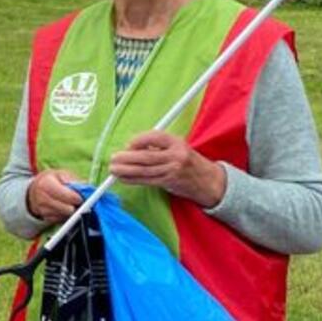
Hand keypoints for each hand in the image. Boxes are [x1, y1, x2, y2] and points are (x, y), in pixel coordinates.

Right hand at [25, 168, 83, 221]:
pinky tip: (66, 208)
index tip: (82, 197)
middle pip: (68, 209)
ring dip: (73, 211)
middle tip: (80, 201)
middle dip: (77, 206)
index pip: (67, 196)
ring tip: (72, 203)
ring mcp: (44, 210)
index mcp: (46, 184)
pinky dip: (67, 215)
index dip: (78, 198)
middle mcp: (43, 199)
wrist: (34, 191)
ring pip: (67, 216)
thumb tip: (84, 188)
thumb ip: (72, 180)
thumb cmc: (51, 180)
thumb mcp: (60, 174)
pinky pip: (63, 220)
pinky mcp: (47, 219)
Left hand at [107, 130, 225, 206]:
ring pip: (144, 170)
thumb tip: (132, 146)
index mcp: (177, 142)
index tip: (128, 144)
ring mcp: (172, 171)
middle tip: (114, 158)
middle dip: (127, 158)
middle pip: (147, 156)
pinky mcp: (168, 183)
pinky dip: (133, 179)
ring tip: (113, 169)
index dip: (138, 140)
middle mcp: (175, 156)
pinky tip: (123, 178)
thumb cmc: (188, 161)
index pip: (155, 137)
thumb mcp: (177, 146)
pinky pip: (147, 181)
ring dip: (126, 170)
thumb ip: (157, 145)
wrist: (208, 180)